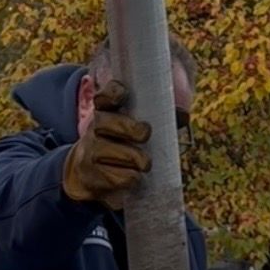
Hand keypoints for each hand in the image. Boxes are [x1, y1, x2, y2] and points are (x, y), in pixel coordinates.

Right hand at [62, 81, 150, 209]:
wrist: (87, 174)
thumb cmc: (118, 145)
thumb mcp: (130, 128)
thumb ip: (156, 119)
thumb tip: (182, 114)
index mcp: (105, 111)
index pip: (104, 95)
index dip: (112, 92)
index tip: (124, 94)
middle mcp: (94, 127)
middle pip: (106, 122)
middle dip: (129, 128)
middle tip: (145, 134)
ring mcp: (90, 150)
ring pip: (110, 150)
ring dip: (133, 158)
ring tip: (145, 164)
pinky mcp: (91, 173)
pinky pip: (114, 175)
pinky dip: (128, 177)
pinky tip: (134, 177)